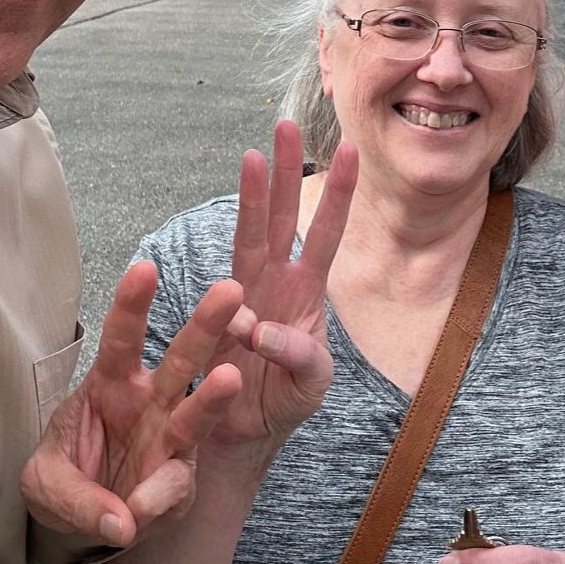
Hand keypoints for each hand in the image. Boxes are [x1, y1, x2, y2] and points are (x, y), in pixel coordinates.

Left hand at [20, 264, 245, 547]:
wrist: (83, 523)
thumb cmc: (66, 479)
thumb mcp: (43, 484)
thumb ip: (74, 497)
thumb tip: (121, 519)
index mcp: (111, 382)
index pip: (122, 338)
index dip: (133, 304)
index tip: (144, 268)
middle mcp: (150, 402)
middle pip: (183, 357)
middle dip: (206, 323)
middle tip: (231, 291)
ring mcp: (170, 438)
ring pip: (199, 409)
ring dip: (215, 394)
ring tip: (229, 378)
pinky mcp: (178, 480)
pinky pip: (176, 484)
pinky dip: (158, 497)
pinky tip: (138, 510)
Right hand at [202, 119, 357, 450]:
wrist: (244, 439)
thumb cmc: (285, 402)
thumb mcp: (312, 383)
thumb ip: (300, 355)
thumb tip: (257, 328)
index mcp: (308, 293)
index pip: (327, 232)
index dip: (338, 192)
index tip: (349, 149)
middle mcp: (276, 283)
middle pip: (282, 216)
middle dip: (286, 170)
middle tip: (287, 124)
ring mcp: (243, 295)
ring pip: (248, 235)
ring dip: (251, 195)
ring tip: (252, 155)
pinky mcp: (214, 318)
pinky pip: (221, 295)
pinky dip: (227, 299)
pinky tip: (237, 310)